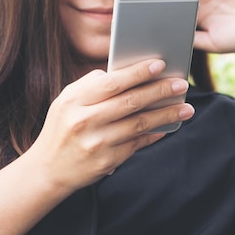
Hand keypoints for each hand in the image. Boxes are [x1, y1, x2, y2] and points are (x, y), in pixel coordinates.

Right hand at [27, 59, 194, 192]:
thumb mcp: (66, 102)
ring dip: (166, 115)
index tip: (160, 64)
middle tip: (181, 84)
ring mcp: (98, 143)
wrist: (48, 169)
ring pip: (139, 124)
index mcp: (75, 101)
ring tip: (186, 108)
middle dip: (160, 91)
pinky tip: (168, 127)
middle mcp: (86, 121)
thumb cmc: (62, 128)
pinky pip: (137, 144)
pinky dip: (154, 135)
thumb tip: (125, 74)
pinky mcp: (108, 161)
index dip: (138, 73)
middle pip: (131, 102)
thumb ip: (91, 85)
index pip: (112, 82)